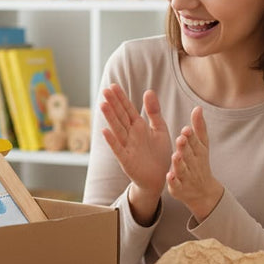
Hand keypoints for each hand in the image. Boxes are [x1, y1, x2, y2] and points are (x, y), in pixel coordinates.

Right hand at [100, 84, 171, 224]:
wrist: (159, 177)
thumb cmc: (159, 154)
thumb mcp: (160, 129)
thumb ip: (154, 111)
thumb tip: (148, 91)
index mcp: (139, 126)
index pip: (128, 109)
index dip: (121, 98)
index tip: (113, 85)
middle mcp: (131, 134)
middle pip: (121, 116)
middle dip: (113, 103)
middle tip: (105, 90)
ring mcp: (127, 146)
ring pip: (117, 129)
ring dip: (110, 118)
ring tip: (103, 104)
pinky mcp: (126, 160)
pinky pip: (118, 149)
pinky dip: (112, 141)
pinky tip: (105, 131)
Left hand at [166, 106, 223, 220]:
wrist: (203, 192)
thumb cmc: (200, 162)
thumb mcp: (202, 146)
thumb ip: (199, 127)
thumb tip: (198, 108)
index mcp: (198, 152)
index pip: (195, 143)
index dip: (191, 136)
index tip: (186, 129)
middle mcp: (193, 164)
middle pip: (189, 154)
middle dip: (186, 147)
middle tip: (181, 138)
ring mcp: (186, 176)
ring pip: (182, 169)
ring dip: (180, 163)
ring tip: (176, 155)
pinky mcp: (178, 188)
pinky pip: (176, 184)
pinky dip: (173, 181)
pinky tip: (169, 176)